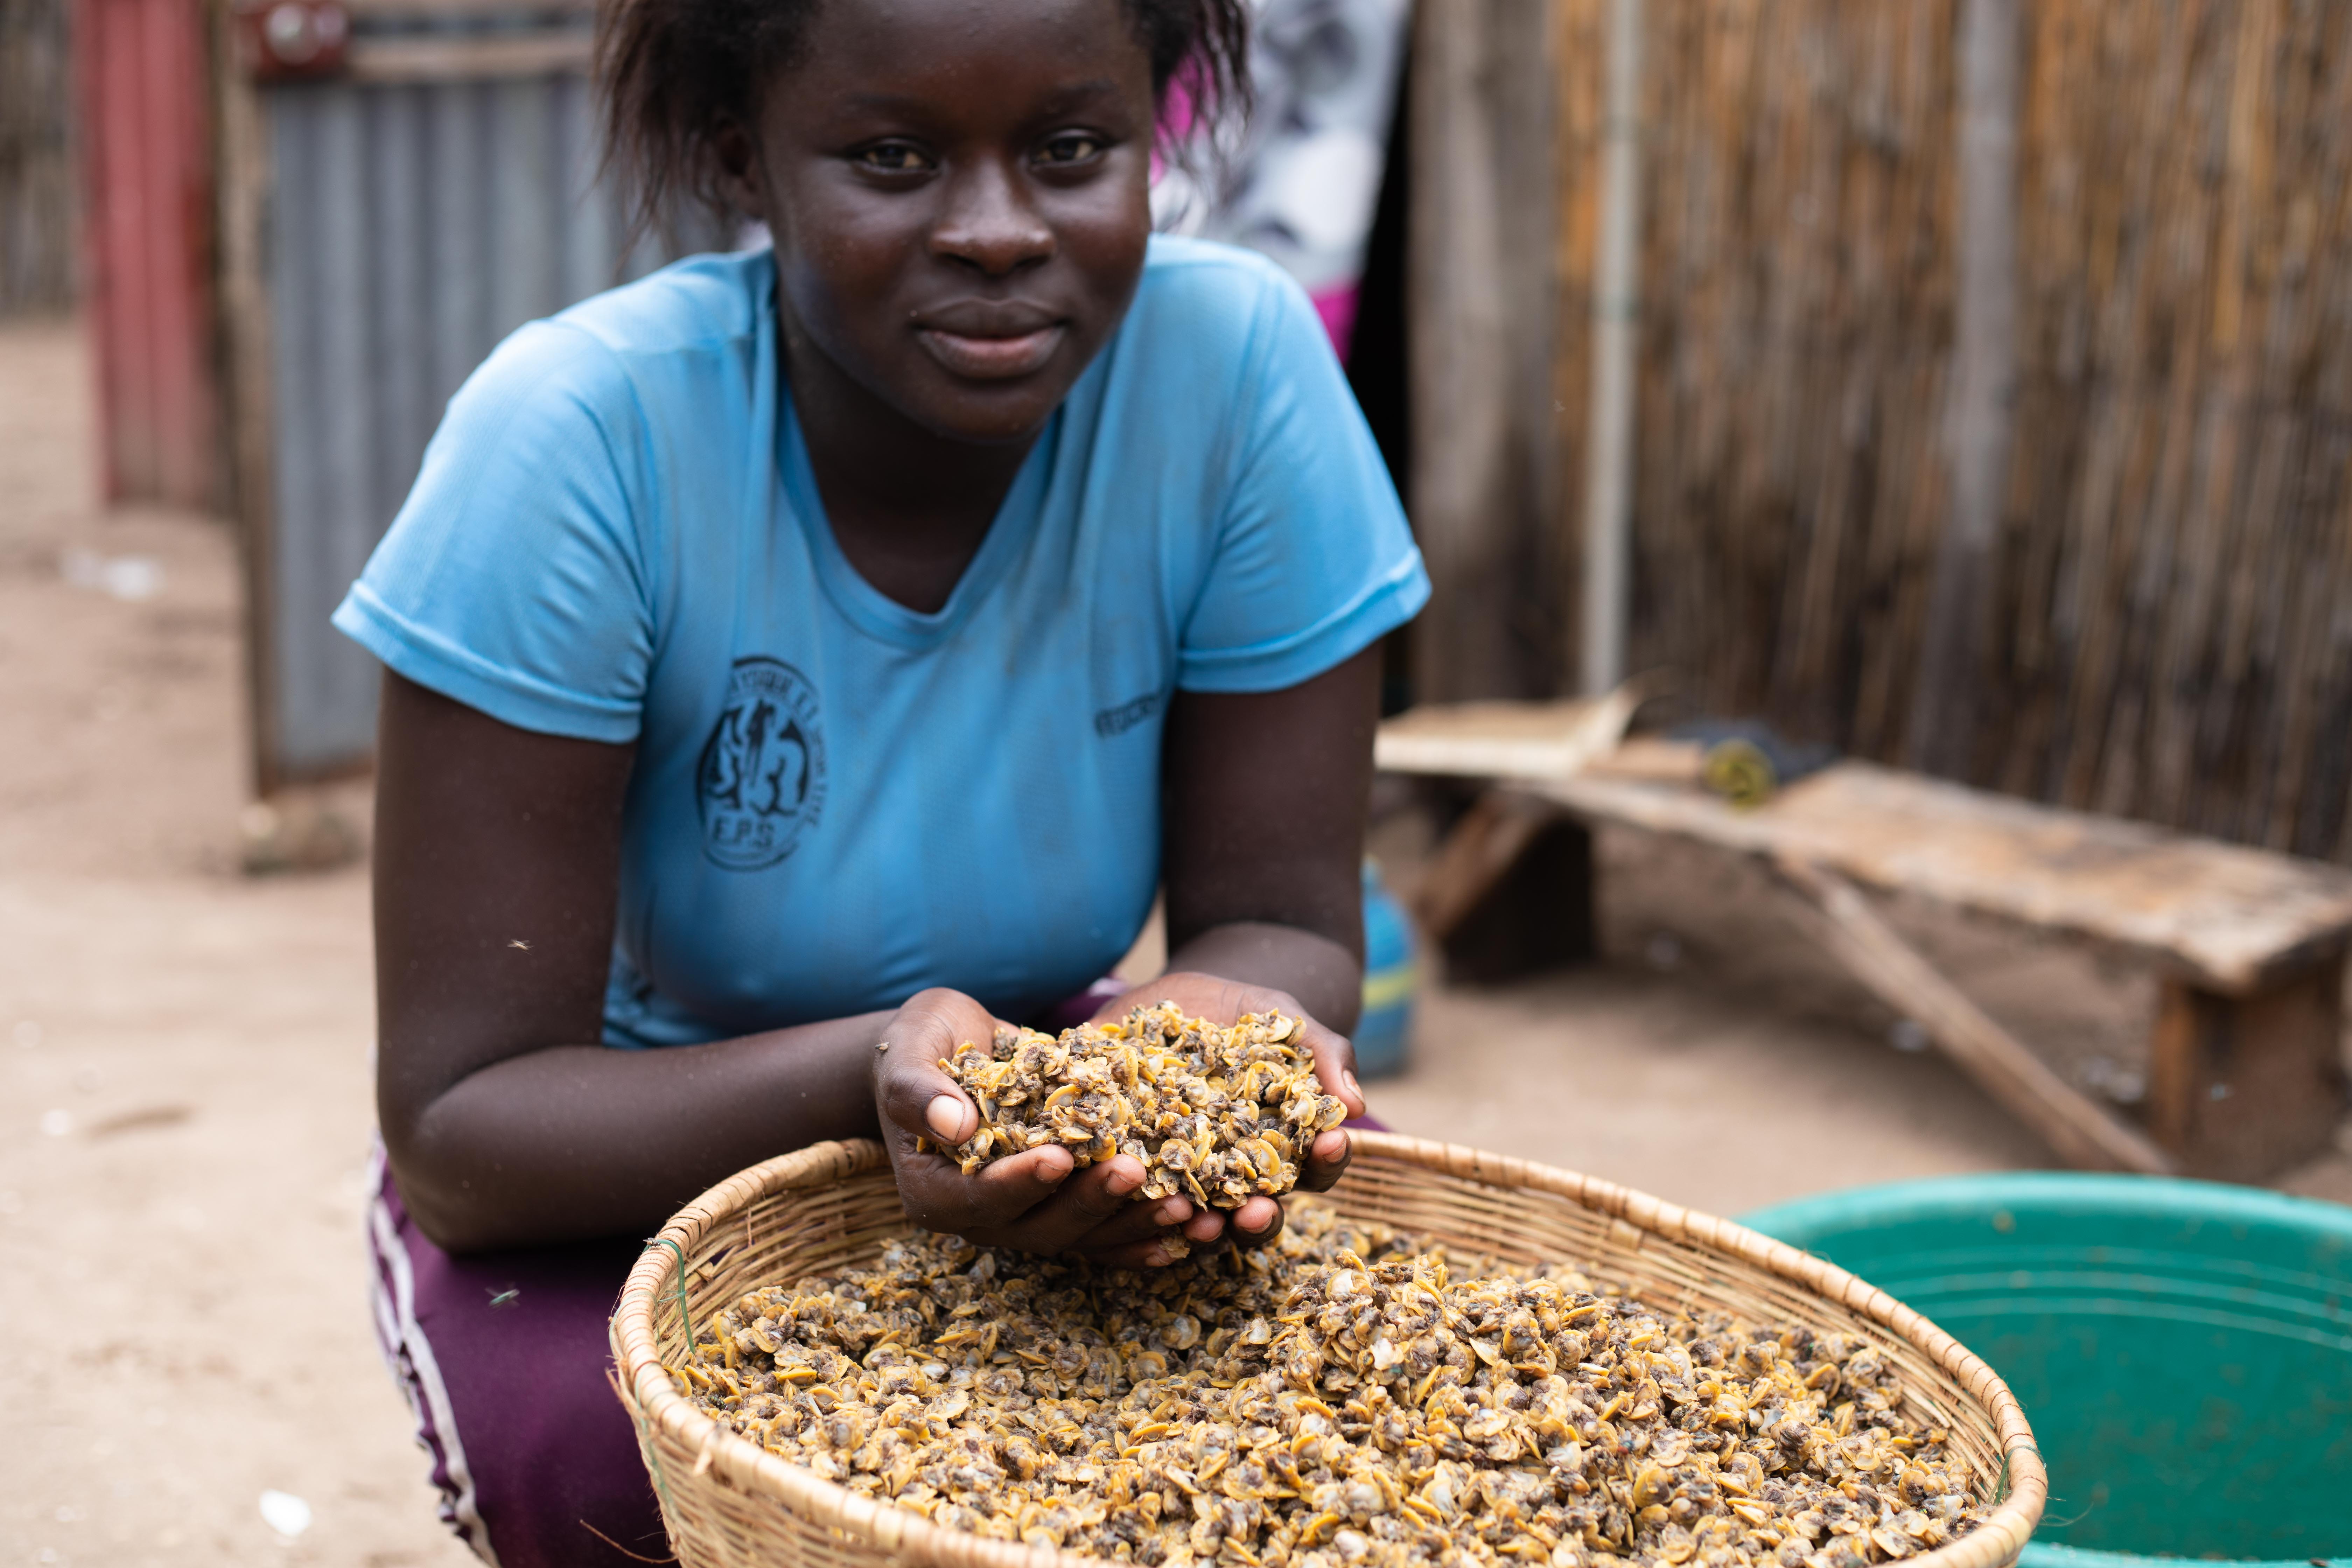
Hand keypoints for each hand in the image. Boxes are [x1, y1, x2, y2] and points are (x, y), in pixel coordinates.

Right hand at [872, 988, 1204, 1266]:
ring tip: (1181, 1203)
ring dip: (1130, 1223)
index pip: (977, 1198)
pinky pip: (1103, 1236)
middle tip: (1135, 1171)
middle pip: (1038, 1227)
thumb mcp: (909, 1048)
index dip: (1018, 1182)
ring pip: (1080, 1237)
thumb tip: (951, 1125)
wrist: (950, 1048)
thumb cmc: (923, 1041)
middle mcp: (979, 1217)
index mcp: (934, 1188)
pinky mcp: (1058, 1207)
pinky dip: (1141, 1236)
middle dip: (1089, 1201)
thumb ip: (918, 1087)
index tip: (1059, 1156)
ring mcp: (1023, 1219)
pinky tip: (1186, 1230)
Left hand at [1085, 971, 1363, 1254]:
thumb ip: (1324, 1055)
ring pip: (1195, 1216)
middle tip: (1255, 1213)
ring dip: (1199, 1226)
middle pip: (1255, 1213)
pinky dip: (1134, 1195)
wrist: (1175, 995)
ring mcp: (1183, 1171)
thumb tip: (1356, 1104)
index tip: (1332, 1143)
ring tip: (1198, 1221)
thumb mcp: (1283, 1021)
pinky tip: (1133, 1185)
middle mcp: (1234, 1173)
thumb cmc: (1244, 1012)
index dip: (1327, 1161)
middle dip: (1259, 1219)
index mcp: (1282, 1148)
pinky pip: (1133, 1188)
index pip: (1314, 1169)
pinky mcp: (1132, 1157)